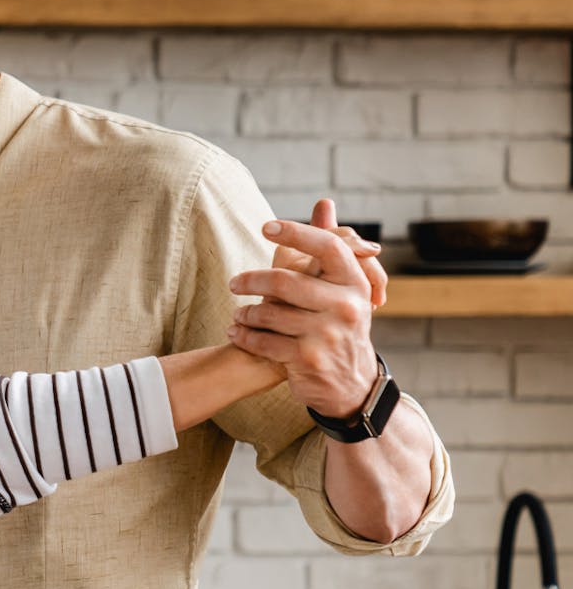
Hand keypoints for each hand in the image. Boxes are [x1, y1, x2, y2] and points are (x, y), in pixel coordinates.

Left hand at [226, 203, 382, 418]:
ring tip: (238, 315)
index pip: (328, 246)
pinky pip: (262, 341)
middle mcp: (346, 307)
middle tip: (234, 283)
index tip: (266, 226)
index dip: (297, 232)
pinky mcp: (308, 358)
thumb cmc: (339, 325)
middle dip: (251, 281)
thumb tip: (324, 203)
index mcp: (355, 284)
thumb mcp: (342, 289)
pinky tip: (236, 334)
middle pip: (285, 281)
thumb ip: (330, 245)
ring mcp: (328, 334)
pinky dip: (244, 336)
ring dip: (245, 314)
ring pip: (269, 312)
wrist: (351, 385)